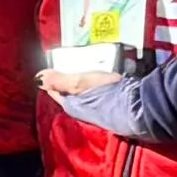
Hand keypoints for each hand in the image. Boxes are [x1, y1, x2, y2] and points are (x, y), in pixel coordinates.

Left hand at [44, 61, 160, 139]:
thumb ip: (60, 80)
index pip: (55, 91)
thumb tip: (37, 78)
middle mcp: (81, 111)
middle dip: (64, 82)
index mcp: (71, 106)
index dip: (50, 80)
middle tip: (64, 65)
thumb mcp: (81, 83)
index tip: (48, 68)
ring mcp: (96, 111)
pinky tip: (99, 79)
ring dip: (81, 83)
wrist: (139, 107)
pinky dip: (94, 86)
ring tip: (82, 69)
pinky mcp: (110, 107)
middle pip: (68, 94)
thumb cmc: (108, 94)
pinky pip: (96, 95)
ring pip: (82, 94)